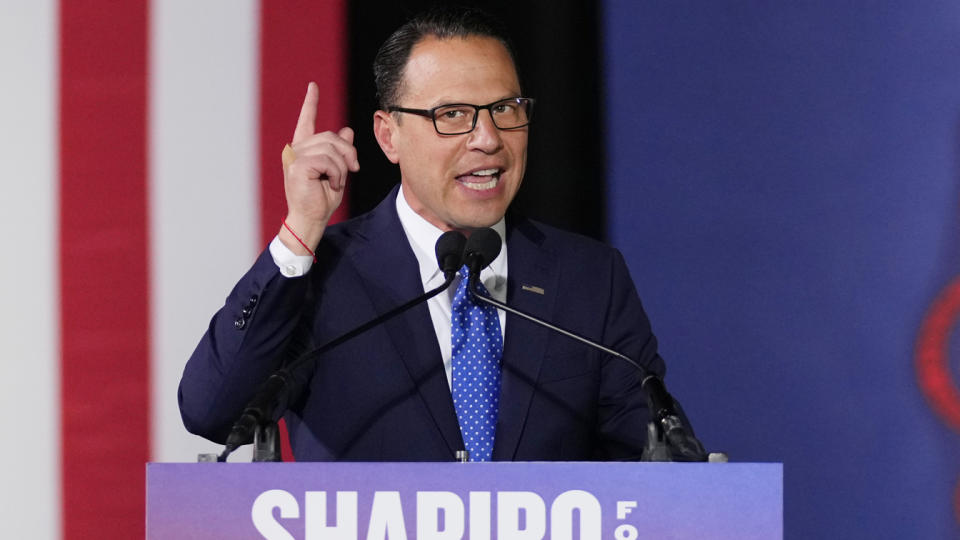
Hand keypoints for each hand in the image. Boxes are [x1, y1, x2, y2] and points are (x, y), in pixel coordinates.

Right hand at [279, 82, 359, 252]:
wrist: (311, 219)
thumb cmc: (321, 199)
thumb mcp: (337, 171)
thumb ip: (339, 151)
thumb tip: (347, 131)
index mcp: (303, 149)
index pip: (307, 121)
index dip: (311, 103)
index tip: (313, 87)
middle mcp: (296, 150)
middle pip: (331, 136)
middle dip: (348, 152)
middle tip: (352, 169)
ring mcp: (295, 157)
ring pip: (331, 148)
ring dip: (342, 167)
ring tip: (337, 182)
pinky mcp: (298, 165)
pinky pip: (328, 160)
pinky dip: (336, 173)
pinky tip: (332, 184)